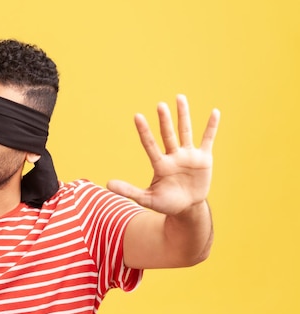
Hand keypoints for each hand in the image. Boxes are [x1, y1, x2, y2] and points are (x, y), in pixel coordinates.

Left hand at [107, 95, 219, 215]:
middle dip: (164, 120)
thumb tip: (107, 184)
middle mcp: (173, 156)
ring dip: (183, 115)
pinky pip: (208, 139)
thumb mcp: (147, 199)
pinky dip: (211, 127)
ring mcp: (188, 156)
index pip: (150, 145)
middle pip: (167, 135)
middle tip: (160, 105)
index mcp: (160, 165)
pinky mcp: (203, 159)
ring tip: (179, 97)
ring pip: (185, 131)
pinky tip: (215, 112)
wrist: (187, 208)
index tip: (137, 116)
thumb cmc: (166, 203)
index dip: (144, 131)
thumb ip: (129, 191)